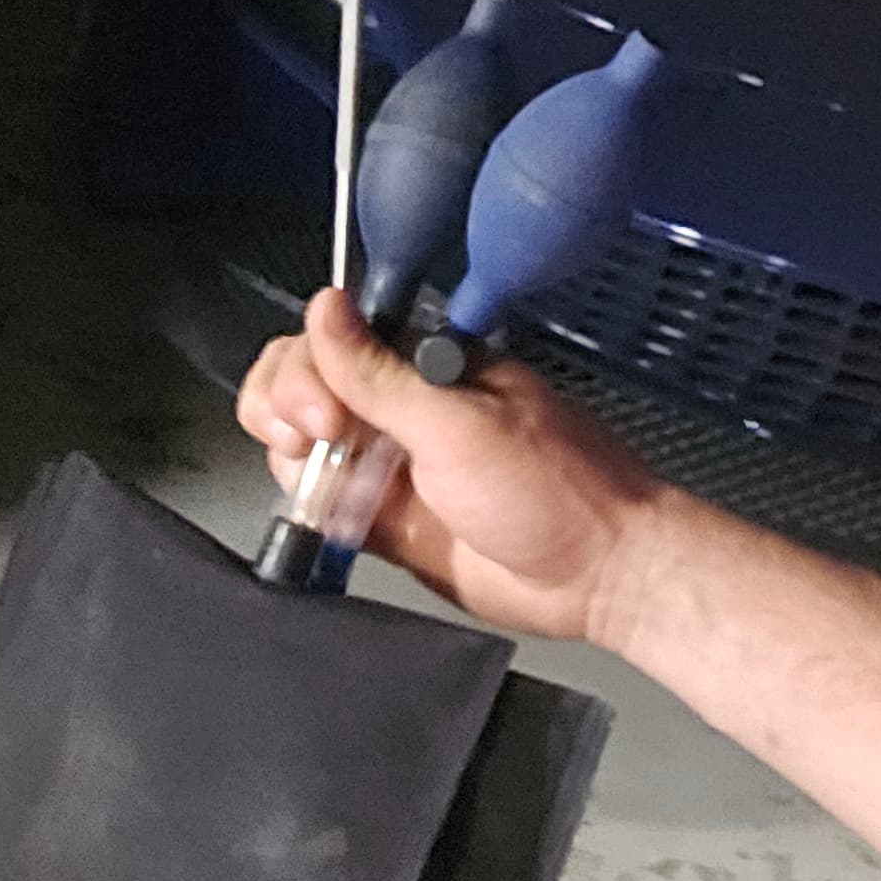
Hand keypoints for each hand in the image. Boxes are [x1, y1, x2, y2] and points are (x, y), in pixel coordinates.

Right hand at [236, 289, 667, 643]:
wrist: (595, 574)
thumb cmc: (552, 487)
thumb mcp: (458, 424)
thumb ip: (379, 375)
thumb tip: (324, 305)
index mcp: (425, 364)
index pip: (332, 339)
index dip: (306, 369)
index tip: (321, 415)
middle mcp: (400, 407)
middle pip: (303, 384)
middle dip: (285, 405)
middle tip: (312, 444)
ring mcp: (389, 463)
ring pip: (302, 442)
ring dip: (290, 457)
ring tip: (323, 485)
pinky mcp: (384, 521)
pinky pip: (321, 502)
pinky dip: (306, 505)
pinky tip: (324, 518)